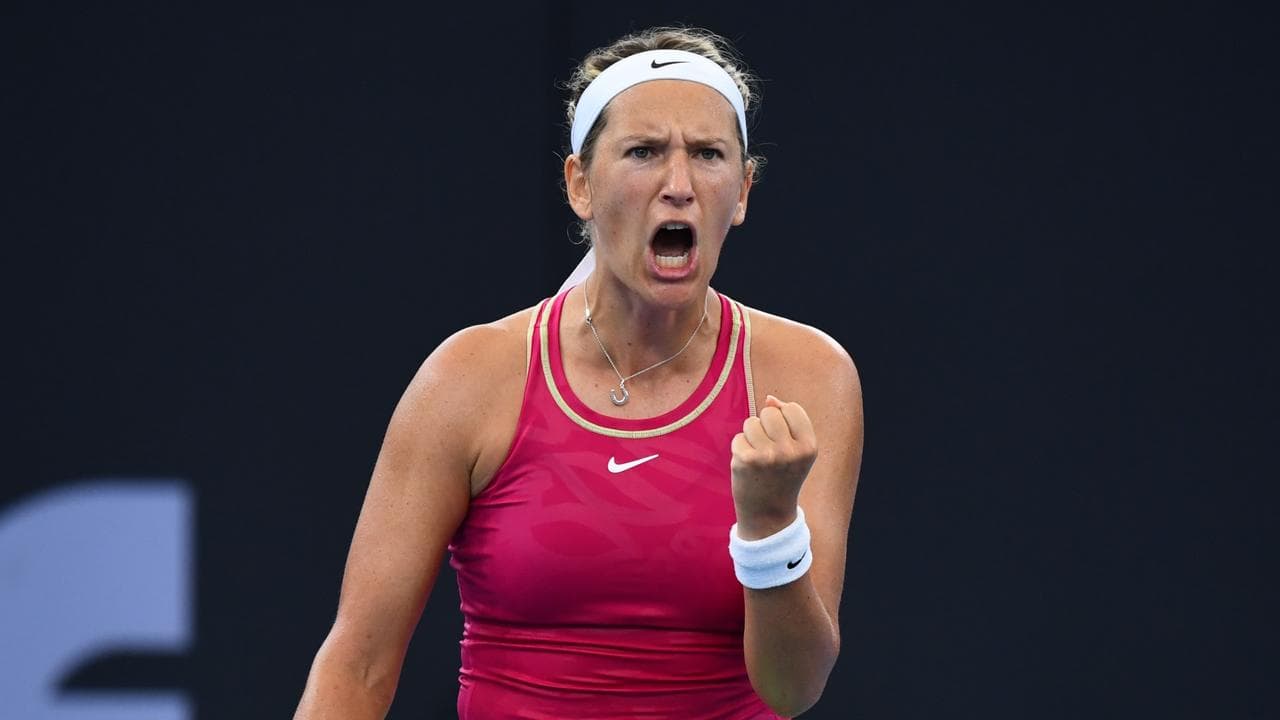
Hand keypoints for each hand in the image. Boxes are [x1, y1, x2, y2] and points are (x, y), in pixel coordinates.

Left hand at [731, 395, 818, 538]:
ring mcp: (768, 456)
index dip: (783, 420)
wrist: (768, 516)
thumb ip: (787, 422)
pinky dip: (739, 449)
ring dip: (750, 437)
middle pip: (770, 412)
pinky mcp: (746, 461)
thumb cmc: (781, 477)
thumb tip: (770, 398)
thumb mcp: (795, 451)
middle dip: (765, 427)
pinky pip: (738, 438)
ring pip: (751, 423)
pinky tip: (747, 466)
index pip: (792, 409)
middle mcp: (791, 451)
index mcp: (810, 446)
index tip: (784, 441)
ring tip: (758, 459)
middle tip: (769, 452)